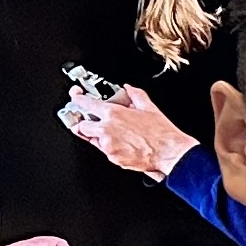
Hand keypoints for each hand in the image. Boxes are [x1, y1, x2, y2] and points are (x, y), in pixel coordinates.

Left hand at [59, 83, 196, 180]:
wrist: (169, 153)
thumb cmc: (161, 133)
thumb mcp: (149, 108)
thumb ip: (135, 95)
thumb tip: (129, 89)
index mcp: (113, 113)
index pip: (84, 103)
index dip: (76, 98)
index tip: (75, 96)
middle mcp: (106, 129)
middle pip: (81, 125)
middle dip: (86, 123)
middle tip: (95, 121)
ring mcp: (108, 145)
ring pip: (93, 140)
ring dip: (99, 136)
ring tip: (117, 135)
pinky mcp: (112, 157)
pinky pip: (105, 151)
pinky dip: (111, 148)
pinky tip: (124, 145)